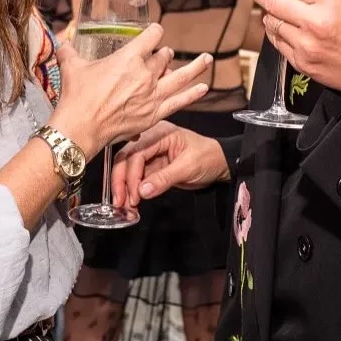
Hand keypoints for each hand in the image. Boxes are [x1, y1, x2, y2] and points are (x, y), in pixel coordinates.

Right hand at [53, 24, 212, 160]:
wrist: (80, 128)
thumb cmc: (77, 98)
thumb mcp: (72, 67)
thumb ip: (69, 51)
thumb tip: (63, 42)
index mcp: (128, 57)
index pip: (152, 36)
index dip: (154, 32)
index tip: (154, 33)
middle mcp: (145, 74)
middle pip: (163, 57)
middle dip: (162, 55)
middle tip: (161, 57)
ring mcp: (152, 95)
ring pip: (180, 76)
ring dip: (195, 67)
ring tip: (206, 59)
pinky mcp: (154, 114)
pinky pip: (180, 101)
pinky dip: (193, 93)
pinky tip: (203, 87)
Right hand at [111, 121, 229, 207]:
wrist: (220, 164)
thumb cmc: (208, 157)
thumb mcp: (188, 167)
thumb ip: (164, 178)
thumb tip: (142, 191)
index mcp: (160, 133)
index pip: (136, 152)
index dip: (131, 174)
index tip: (134, 194)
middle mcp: (151, 141)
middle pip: (126, 159)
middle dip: (122, 182)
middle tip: (121, 202)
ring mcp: (150, 154)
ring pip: (128, 171)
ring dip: (125, 189)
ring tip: (126, 207)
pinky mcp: (152, 168)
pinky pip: (137, 179)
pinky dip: (133, 192)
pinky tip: (132, 204)